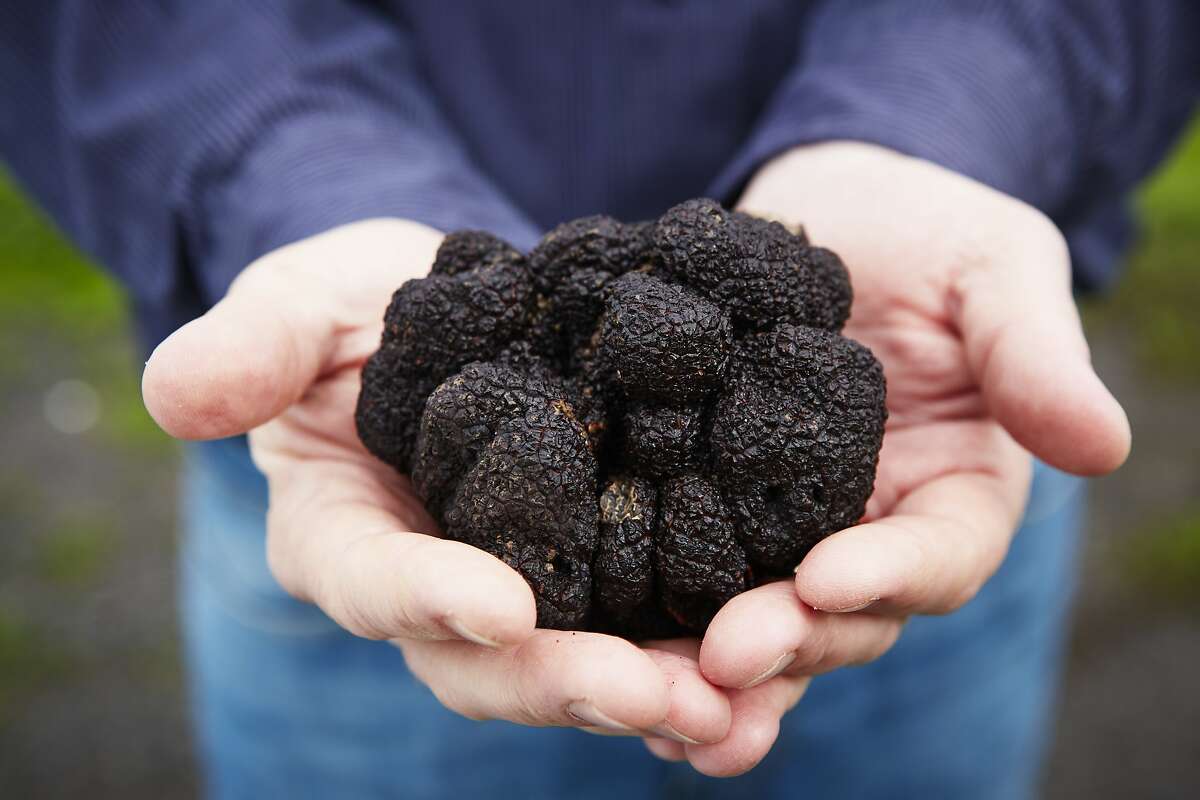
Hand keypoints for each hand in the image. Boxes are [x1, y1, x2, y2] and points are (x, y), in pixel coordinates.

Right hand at [142, 219, 730, 745]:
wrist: (458, 307)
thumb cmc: (360, 306)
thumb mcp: (301, 302)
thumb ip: (251, 344)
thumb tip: (173, 393)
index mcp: (347, 533)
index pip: (374, 583)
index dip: (428, 601)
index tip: (499, 607)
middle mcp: (435, 587)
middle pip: (490, 663)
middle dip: (567, 684)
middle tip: (659, 698)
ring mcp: (523, 586)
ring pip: (578, 664)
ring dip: (654, 695)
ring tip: (735, 707)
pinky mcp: (599, 567)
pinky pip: (645, 623)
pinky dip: (700, 652)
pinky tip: (771, 669)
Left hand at [644, 142, 1131, 772]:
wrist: (827, 209)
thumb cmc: (927, 231)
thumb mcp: (994, 265)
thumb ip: (1032, 350)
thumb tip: (1104, 445)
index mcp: (956, 489)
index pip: (940, 556)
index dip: (891, 574)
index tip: (827, 575)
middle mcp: (872, 531)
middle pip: (844, 616)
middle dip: (789, 640)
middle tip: (723, 654)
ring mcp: (787, 530)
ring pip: (766, 623)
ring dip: (721, 673)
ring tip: (666, 704)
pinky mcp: (710, 508)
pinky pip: (691, 578)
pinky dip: (665, 631)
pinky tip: (622, 665)